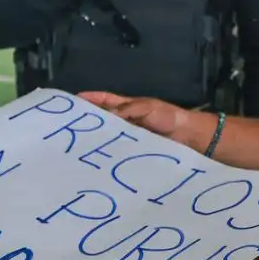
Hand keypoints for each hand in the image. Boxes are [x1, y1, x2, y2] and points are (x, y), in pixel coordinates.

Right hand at [81, 91, 204, 151]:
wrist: (190, 137)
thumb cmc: (169, 117)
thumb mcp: (146, 108)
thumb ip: (126, 111)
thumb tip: (103, 114)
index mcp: (127, 106)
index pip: (104, 100)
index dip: (90, 99)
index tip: (71, 101)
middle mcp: (125, 122)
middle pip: (102, 120)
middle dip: (86, 122)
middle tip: (68, 128)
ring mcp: (128, 138)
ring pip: (108, 137)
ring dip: (95, 140)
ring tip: (77, 146)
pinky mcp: (133, 153)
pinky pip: (117, 151)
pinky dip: (108, 154)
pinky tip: (97, 160)